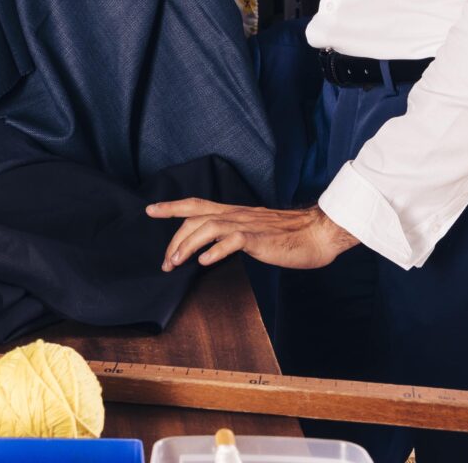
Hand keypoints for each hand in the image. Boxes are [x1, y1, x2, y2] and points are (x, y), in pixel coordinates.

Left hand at [147, 198, 357, 270]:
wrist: (317, 234)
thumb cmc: (287, 236)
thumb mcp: (254, 231)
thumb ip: (233, 235)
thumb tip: (210, 248)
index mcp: (234, 212)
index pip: (196, 204)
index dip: (171, 206)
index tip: (150, 210)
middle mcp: (236, 214)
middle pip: (195, 218)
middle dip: (174, 238)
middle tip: (165, 262)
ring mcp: (247, 225)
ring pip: (208, 227)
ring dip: (187, 245)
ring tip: (177, 263)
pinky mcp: (259, 238)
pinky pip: (233, 241)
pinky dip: (216, 250)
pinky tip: (205, 262)